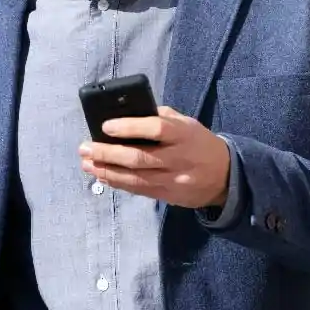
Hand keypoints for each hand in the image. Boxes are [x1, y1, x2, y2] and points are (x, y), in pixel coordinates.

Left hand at [79, 106, 229, 208]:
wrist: (225, 176)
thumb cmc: (198, 142)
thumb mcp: (187, 123)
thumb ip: (160, 117)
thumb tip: (126, 113)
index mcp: (184, 134)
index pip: (155, 129)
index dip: (129, 128)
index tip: (105, 126)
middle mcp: (178, 158)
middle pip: (139, 158)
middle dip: (107, 153)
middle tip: (84, 148)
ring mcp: (173, 180)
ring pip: (135, 178)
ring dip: (106, 171)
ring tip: (86, 164)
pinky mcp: (168, 196)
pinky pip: (139, 190)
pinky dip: (118, 183)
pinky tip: (102, 176)